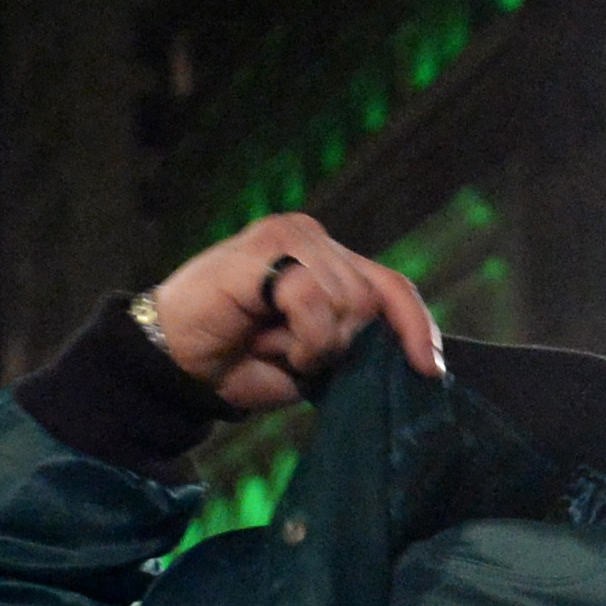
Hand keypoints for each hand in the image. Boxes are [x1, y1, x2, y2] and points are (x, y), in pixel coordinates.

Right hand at [141, 213, 443, 412]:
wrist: (175, 363)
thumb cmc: (239, 362)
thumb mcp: (310, 359)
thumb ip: (352, 345)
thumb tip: (407, 355)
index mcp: (328, 262)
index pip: (391, 288)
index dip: (416, 327)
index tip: (430, 369)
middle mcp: (313, 239)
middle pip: (371, 299)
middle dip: (338, 344)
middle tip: (287, 352)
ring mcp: (292, 235)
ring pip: (347, 301)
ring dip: (312, 343)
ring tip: (268, 343)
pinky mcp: (268, 243)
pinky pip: (313, 298)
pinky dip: (298, 334)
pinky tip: (262, 337)